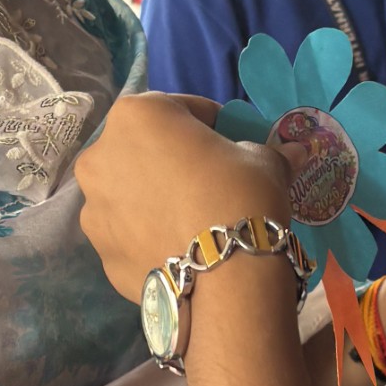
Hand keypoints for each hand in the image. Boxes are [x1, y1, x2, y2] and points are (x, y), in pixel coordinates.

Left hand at [77, 93, 289, 300]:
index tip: (230, 143)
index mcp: (135, 116)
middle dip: (173, 161)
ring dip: (154, 198)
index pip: (180, 108)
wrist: (224, 277)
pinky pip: (128, 233)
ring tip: (191, 221)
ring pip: (130, 193)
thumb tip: (294, 152)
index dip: (211, 124)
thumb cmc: (239, 196)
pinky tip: (178, 248)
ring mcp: (92, 207)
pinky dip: (147, 235)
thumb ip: (268, 151)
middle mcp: (100, 155)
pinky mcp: (100, 251)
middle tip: (210, 184)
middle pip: (145, 150)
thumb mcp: (263, 163)